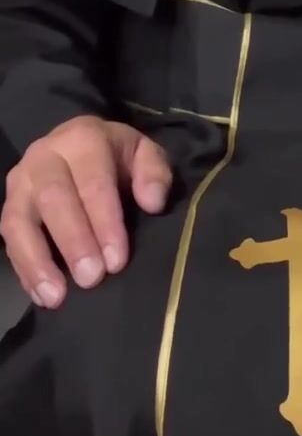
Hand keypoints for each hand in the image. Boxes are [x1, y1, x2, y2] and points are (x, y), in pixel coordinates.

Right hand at [0, 116, 172, 308]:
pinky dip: (24, 269)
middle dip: (73, 242)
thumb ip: (155, 172)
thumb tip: (153, 202)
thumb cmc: (118, 158)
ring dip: (37, 260)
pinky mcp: (9, 205)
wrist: (80, 146)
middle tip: (91, 279)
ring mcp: (21, 181)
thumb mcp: (145, 154)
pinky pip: (8, 238)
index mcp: (83, 139)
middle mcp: (45, 156)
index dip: (104, 222)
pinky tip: (41, 295)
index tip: (117, 261)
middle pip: (53, 199)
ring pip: (19, 219)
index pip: (93, 181)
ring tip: (56, 296)